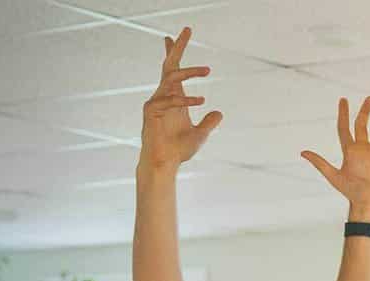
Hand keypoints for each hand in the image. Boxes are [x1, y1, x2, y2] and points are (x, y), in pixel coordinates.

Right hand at [140, 27, 220, 171]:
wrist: (165, 164)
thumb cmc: (179, 150)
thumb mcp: (201, 134)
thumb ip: (209, 123)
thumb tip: (219, 113)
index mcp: (173, 98)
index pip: (173, 71)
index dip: (174, 53)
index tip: (173, 36)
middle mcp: (163, 96)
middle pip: (169, 65)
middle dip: (178, 47)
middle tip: (188, 28)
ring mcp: (155, 102)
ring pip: (171, 78)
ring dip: (189, 72)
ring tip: (208, 70)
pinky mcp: (150, 111)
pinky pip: (170, 100)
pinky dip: (186, 99)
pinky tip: (201, 101)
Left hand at [301, 97, 369, 221]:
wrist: (369, 205)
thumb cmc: (351, 193)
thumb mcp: (334, 177)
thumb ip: (320, 163)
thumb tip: (302, 153)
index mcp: (350, 151)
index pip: (345, 128)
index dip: (343, 114)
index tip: (343, 100)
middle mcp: (362, 150)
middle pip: (363, 125)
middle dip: (365, 111)